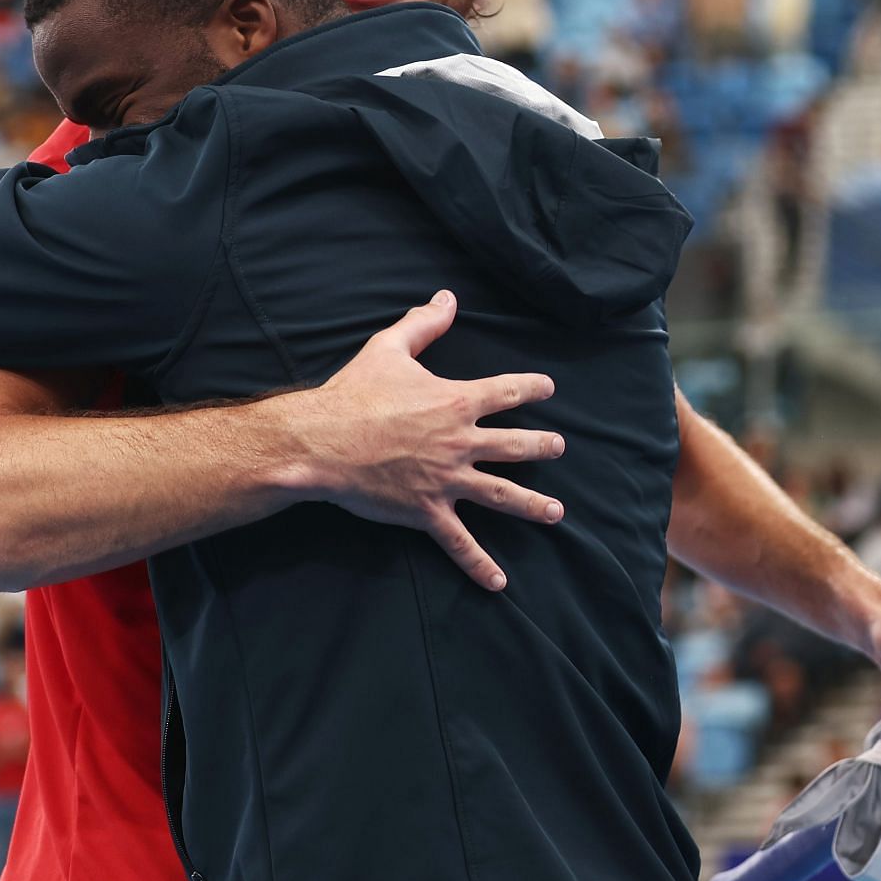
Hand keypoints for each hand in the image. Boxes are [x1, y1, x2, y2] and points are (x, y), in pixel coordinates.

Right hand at [296, 290, 564, 591]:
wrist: (321, 442)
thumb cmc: (352, 394)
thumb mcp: (389, 348)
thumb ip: (422, 324)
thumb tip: (446, 297)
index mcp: (455, 401)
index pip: (506, 392)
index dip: (530, 388)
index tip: (548, 388)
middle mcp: (460, 442)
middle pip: (516, 444)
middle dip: (543, 446)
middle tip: (559, 446)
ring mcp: (448, 480)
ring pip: (503, 494)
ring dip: (533, 505)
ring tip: (557, 512)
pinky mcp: (428, 511)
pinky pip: (460, 543)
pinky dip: (480, 565)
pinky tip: (499, 583)